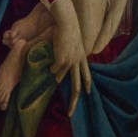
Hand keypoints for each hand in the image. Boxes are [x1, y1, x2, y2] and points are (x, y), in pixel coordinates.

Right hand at [48, 0, 91, 116]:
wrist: (68, 23)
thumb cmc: (69, 29)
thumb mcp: (74, 43)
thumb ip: (72, 53)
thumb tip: (64, 62)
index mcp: (83, 58)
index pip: (87, 76)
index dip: (87, 85)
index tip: (88, 94)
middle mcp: (78, 62)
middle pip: (77, 85)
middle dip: (74, 101)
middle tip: (71, 113)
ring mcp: (70, 62)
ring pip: (62, 77)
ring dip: (55, 77)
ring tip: (51, 71)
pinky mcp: (62, 60)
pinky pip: (53, 69)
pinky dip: (50, 68)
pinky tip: (49, 63)